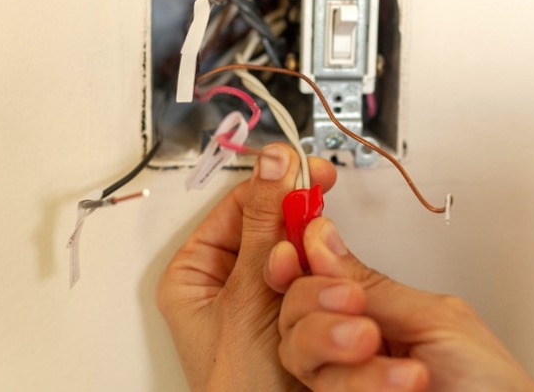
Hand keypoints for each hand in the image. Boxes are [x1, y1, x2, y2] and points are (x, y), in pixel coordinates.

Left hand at [156, 143, 335, 390]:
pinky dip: (327, 271)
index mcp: (197, 272)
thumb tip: (272, 164)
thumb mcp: (246, 297)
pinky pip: (312, 276)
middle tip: (323, 196)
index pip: (236, 206)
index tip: (305, 167)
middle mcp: (227, 282)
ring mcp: (263, 297)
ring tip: (325, 255)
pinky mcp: (294, 312)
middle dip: (298, 218)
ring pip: (294, 250)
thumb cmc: (239, 388)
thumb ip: (262, 228)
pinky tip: (336, 271)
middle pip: (266, 225)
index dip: (272, 182)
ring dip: (315, 247)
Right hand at [266, 218, 533, 391]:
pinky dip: (364, 385)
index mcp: (376, 312)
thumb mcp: (436, 320)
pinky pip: (318, 390)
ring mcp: (348, 383)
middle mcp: (351, 347)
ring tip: (405, 368)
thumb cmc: (494, 390)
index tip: (290, 254)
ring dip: (346, 353)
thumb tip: (321, 240)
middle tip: (353, 303)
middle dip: (315, 304)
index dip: (292, 263)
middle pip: (294, 317)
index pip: (313, 280)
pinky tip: (402, 385)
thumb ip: (374, 286)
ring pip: (300, 358)